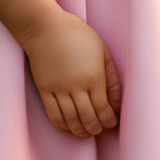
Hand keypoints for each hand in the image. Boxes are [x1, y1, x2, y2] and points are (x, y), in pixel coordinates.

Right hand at [20, 6, 121, 137]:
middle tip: (99, 129)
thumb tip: (115, 102)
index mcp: (93, 76)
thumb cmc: (77, 35)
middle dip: (96, 128)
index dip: (109, 120)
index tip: (111, 122)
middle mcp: (76, 86)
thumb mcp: (102, 50)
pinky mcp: (45, 90)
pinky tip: (69, 125)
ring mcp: (59, 89)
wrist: (46, 28)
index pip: (103, 109)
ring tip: (86, 131)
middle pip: (88, 119)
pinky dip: (63, 126)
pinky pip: (54, 116)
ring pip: (71, 121)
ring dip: (81, 131)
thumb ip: (112, 76)